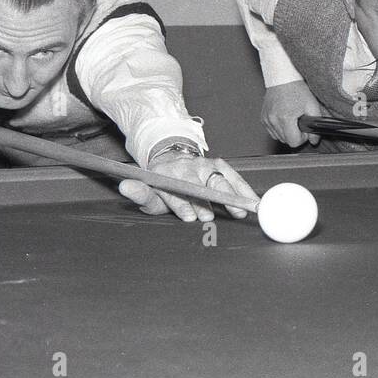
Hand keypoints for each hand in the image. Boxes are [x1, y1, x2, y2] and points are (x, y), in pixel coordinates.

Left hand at [118, 153, 257, 222]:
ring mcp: (206, 165)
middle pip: (199, 186)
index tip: (189, 218)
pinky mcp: (220, 164)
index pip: (175, 192)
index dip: (182, 205)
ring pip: (219, 181)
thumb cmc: (162, 184)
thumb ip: (140, 193)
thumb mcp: (149, 191)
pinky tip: (253, 202)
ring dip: (230, 196)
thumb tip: (125, 186)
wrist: (173, 159)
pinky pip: (234, 178)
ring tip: (240, 211)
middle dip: (205, 202)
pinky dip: (244, 190)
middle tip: (210, 217)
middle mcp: (188, 169)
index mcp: (168, 176)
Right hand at [261, 81, 322, 147]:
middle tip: (299, 121)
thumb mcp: (312, 105)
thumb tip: (314, 140)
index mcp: (285, 118)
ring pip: (278, 137)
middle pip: (286, 141)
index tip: (304, 129)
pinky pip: (272, 131)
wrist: (283, 77)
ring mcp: (266, 119)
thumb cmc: (297, 89)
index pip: (294, 142)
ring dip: (287, 132)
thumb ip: (315, 125)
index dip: (302, 137)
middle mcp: (273, 120)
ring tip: (292, 118)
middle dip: (295, 134)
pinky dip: (279, 128)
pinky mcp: (263, 118)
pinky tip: (284, 117)